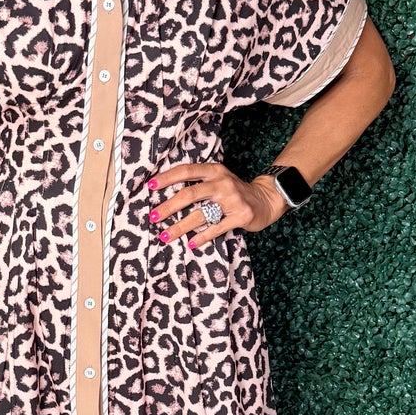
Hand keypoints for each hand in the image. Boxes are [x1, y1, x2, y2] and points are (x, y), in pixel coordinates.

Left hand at [146, 160, 289, 247]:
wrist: (265, 199)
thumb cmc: (234, 191)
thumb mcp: (218, 179)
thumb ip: (198, 182)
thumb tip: (165, 193)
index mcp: (214, 171)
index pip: (186, 171)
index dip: (167, 178)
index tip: (150, 186)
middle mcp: (222, 183)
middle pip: (190, 194)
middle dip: (169, 207)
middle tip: (153, 217)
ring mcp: (232, 200)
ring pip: (201, 214)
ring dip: (180, 226)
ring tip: (165, 236)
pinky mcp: (240, 216)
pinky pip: (217, 228)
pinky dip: (202, 237)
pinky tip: (190, 243)